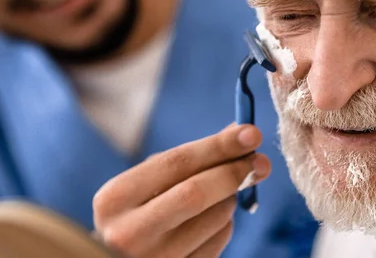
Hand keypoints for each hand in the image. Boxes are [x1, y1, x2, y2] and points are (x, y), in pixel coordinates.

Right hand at [93, 124, 270, 257]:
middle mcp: (128, 233)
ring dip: (230, 198)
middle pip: (196, 193)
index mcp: (114, 199)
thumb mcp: (143, 184)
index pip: (176, 163)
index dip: (218, 146)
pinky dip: (225, 223)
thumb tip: (237, 134)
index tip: (251, 134)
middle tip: (261, 161)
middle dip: (234, 172)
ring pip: (215, 218)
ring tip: (224, 191)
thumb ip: (186, 160)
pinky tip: (212, 218)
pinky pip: (218, 242)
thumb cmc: (133, 214)